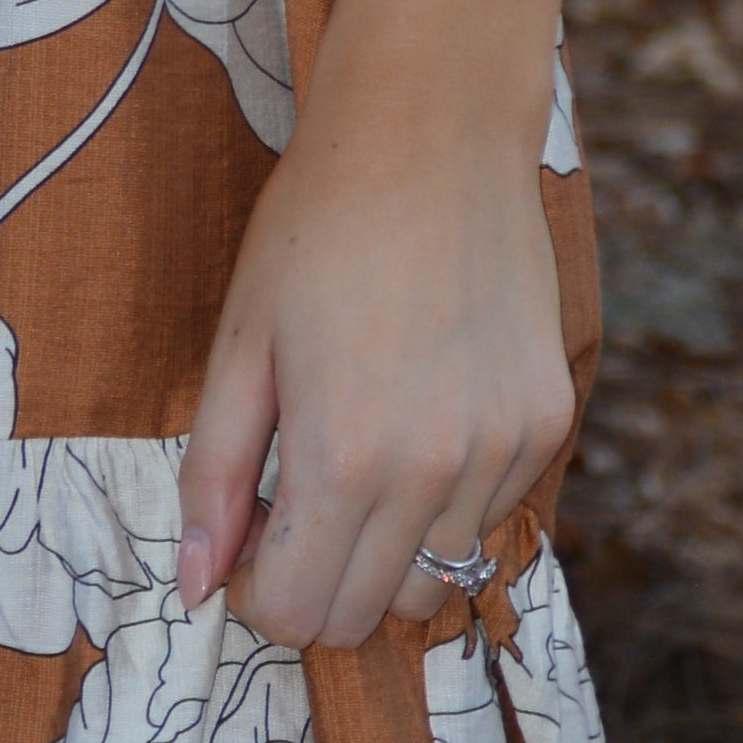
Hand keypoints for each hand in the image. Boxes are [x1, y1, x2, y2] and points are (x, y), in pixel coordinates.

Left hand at [173, 65, 571, 650]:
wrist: (433, 127)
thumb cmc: (316, 224)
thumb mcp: (239, 343)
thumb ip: (212, 474)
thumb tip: (194, 584)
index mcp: (342, 457)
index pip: (298, 614)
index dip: (257, 590)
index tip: (247, 533)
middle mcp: (434, 472)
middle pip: (367, 615)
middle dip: (315, 579)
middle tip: (291, 499)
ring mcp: (503, 449)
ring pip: (439, 578)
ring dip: (387, 550)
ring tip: (358, 455)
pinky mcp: (549, 419)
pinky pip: (491, 513)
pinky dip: (448, 499)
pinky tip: (420, 415)